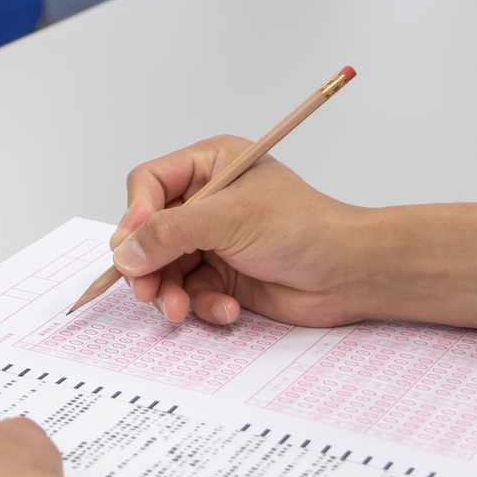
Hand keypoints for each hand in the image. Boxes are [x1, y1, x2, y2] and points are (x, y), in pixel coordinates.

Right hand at [106, 136, 476, 331]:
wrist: (351, 274)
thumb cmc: (306, 229)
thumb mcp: (230, 219)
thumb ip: (171, 232)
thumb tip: (126, 252)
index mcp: (209, 166)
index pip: (148, 184)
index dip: (134, 216)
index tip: (131, 248)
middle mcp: (206, 202)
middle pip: (149, 232)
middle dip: (148, 266)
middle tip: (147, 292)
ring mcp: (213, 240)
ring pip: (164, 269)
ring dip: (170, 293)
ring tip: (181, 309)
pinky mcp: (223, 275)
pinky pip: (190, 292)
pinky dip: (202, 306)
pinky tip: (227, 310)